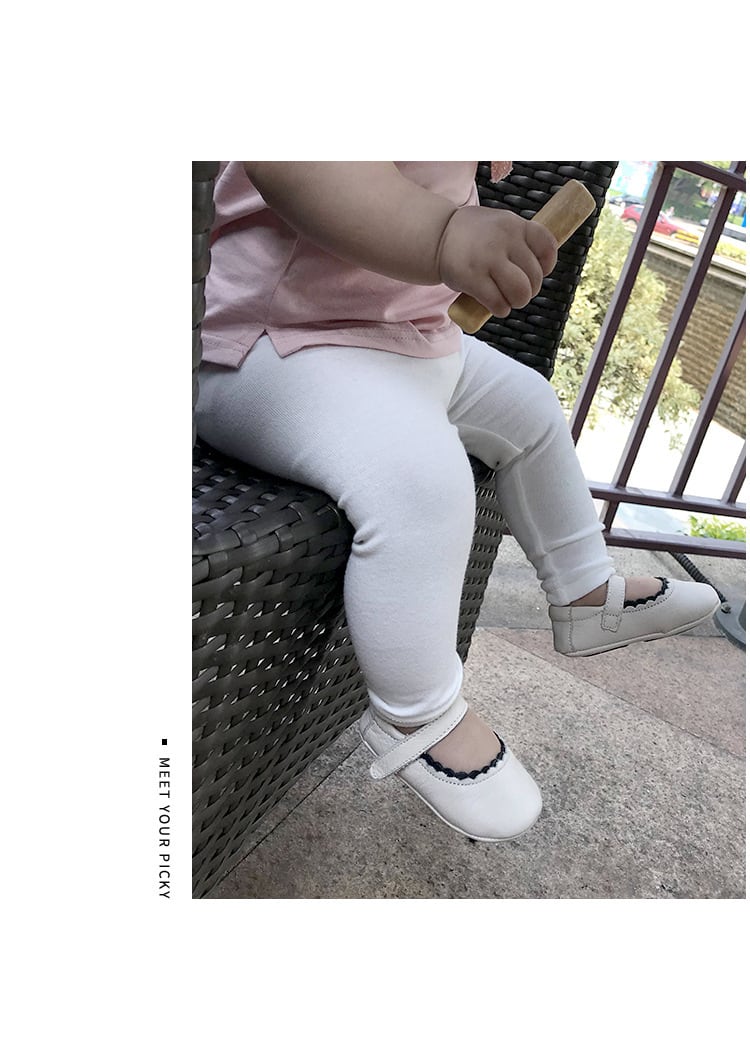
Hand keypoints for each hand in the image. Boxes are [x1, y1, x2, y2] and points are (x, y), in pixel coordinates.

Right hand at [438, 207, 557, 316]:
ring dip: (518, 301)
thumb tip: (543, 267)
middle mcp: (504, 240)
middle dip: (530, 290)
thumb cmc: (473, 235)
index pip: (547, 247)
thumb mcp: (500, 224)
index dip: (547, 265)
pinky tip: (495, 306)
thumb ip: (521, 240)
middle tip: (517, 291)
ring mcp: (487, 259)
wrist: (436, 236)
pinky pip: (498, 303)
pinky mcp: (472, 278)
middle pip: (535, 277)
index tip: (535, 271)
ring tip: (509, 300)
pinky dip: (501, 309)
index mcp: (515, 225)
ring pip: (520, 292)